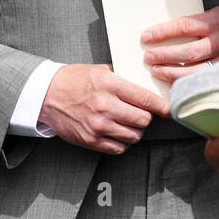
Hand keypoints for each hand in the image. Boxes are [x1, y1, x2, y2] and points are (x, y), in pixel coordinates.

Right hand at [39, 64, 169, 154]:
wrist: (47, 95)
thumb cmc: (74, 80)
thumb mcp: (100, 70)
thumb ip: (123, 78)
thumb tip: (147, 83)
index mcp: (109, 85)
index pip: (145, 99)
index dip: (163, 106)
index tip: (171, 110)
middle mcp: (105, 106)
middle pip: (143, 120)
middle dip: (146, 118)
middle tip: (142, 114)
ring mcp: (97, 125)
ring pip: (133, 136)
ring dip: (135, 131)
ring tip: (128, 122)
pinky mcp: (90, 140)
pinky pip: (118, 148)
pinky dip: (122, 142)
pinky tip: (118, 132)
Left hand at [141, 4, 218, 84]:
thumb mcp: (212, 15)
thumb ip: (193, 25)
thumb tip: (160, 35)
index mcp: (216, 20)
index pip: (185, 26)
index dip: (163, 33)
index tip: (146, 37)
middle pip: (189, 51)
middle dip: (165, 56)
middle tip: (148, 58)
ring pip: (197, 71)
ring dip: (173, 73)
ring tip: (157, 71)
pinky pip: (206, 81)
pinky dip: (188, 84)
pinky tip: (174, 84)